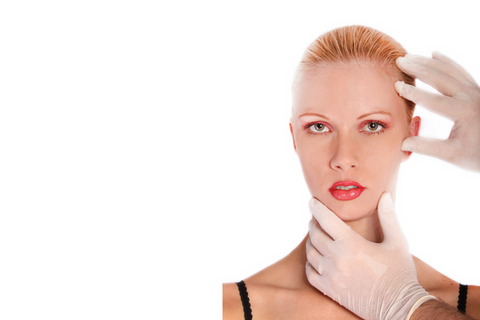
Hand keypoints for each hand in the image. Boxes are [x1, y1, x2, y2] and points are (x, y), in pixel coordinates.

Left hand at [305, 193, 435, 319]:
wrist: (399, 307)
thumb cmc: (400, 273)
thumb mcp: (398, 242)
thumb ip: (388, 217)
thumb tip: (384, 196)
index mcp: (352, 244)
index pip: (326, 219)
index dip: (316, 208)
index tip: (312, 201)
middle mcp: (338, 259)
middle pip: (315, 234)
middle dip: (314, 223)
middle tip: (317, 219)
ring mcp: (331, 276)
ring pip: (310, 252)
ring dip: (311, 241)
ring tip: (317, 236)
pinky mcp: (330, 290)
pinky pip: (310, 273)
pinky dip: (310, 263)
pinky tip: (316, 258)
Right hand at [395, 52, 479, 171]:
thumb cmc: (478, 155)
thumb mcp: (453, 155)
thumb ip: (428, 147)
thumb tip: (403, 144)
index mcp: (464, 112)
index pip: (433, 100)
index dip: (413, 92)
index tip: (396, 85)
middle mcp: (471, 97)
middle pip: (440, 77)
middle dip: (418, 68)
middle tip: (400, 61)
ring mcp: (476, 91)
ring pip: (449, 70)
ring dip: (428, 62)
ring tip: (409, 57)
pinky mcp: (477, 90)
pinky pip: (460, 71)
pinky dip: (447, 62)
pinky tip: (435, 54)